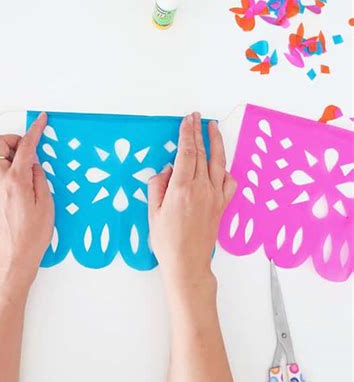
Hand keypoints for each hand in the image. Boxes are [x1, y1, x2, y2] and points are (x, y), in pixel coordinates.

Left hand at [0, 113, 53, 292]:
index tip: (41, 120)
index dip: (35, 130)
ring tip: (10, 162)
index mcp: (17, 180)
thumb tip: (33, 163)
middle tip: (24, 150)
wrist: (16, 256)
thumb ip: (39, 178)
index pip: (26, 146)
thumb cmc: (35, 233)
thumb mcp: (47, 203)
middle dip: (11, 140)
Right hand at [148, 112, 236, 303]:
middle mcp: (201, 189)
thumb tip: (166, 171)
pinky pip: (228, 182)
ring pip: (218, 163)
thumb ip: (157, 186)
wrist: (188, 263)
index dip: (187, 133)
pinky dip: (225, 170)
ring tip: (213, 128)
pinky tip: (221, 165)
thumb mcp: (152, 212)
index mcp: (181, 189)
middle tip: (196, 118)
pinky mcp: (222, 206)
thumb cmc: (167, 241)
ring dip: (216, 143)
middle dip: (198, 132)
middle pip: (202, 153)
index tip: (187, 120)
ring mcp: (214, 197)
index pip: (186, 153)